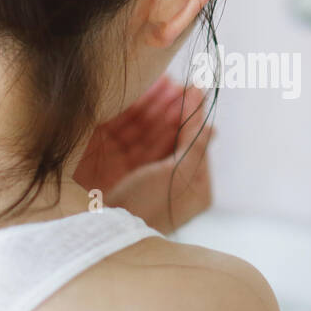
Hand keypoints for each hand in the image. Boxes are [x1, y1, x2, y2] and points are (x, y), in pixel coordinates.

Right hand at [75, 76, 214, 233]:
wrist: (100, 230)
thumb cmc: (148, 207)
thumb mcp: (179, 174)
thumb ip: (194, 145)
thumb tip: (211, 123)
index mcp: (187, 187)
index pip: (191, 143)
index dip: (191, 115)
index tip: (194, 88)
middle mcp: (161, 178)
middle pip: (168, 134)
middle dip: (172, 106)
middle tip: (175, 80)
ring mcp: (134, 171)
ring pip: (146, 131)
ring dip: (153, 104)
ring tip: (160, 79)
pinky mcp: (109, 164)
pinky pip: (123, 132)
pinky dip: (130, 112)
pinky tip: (136, 93)